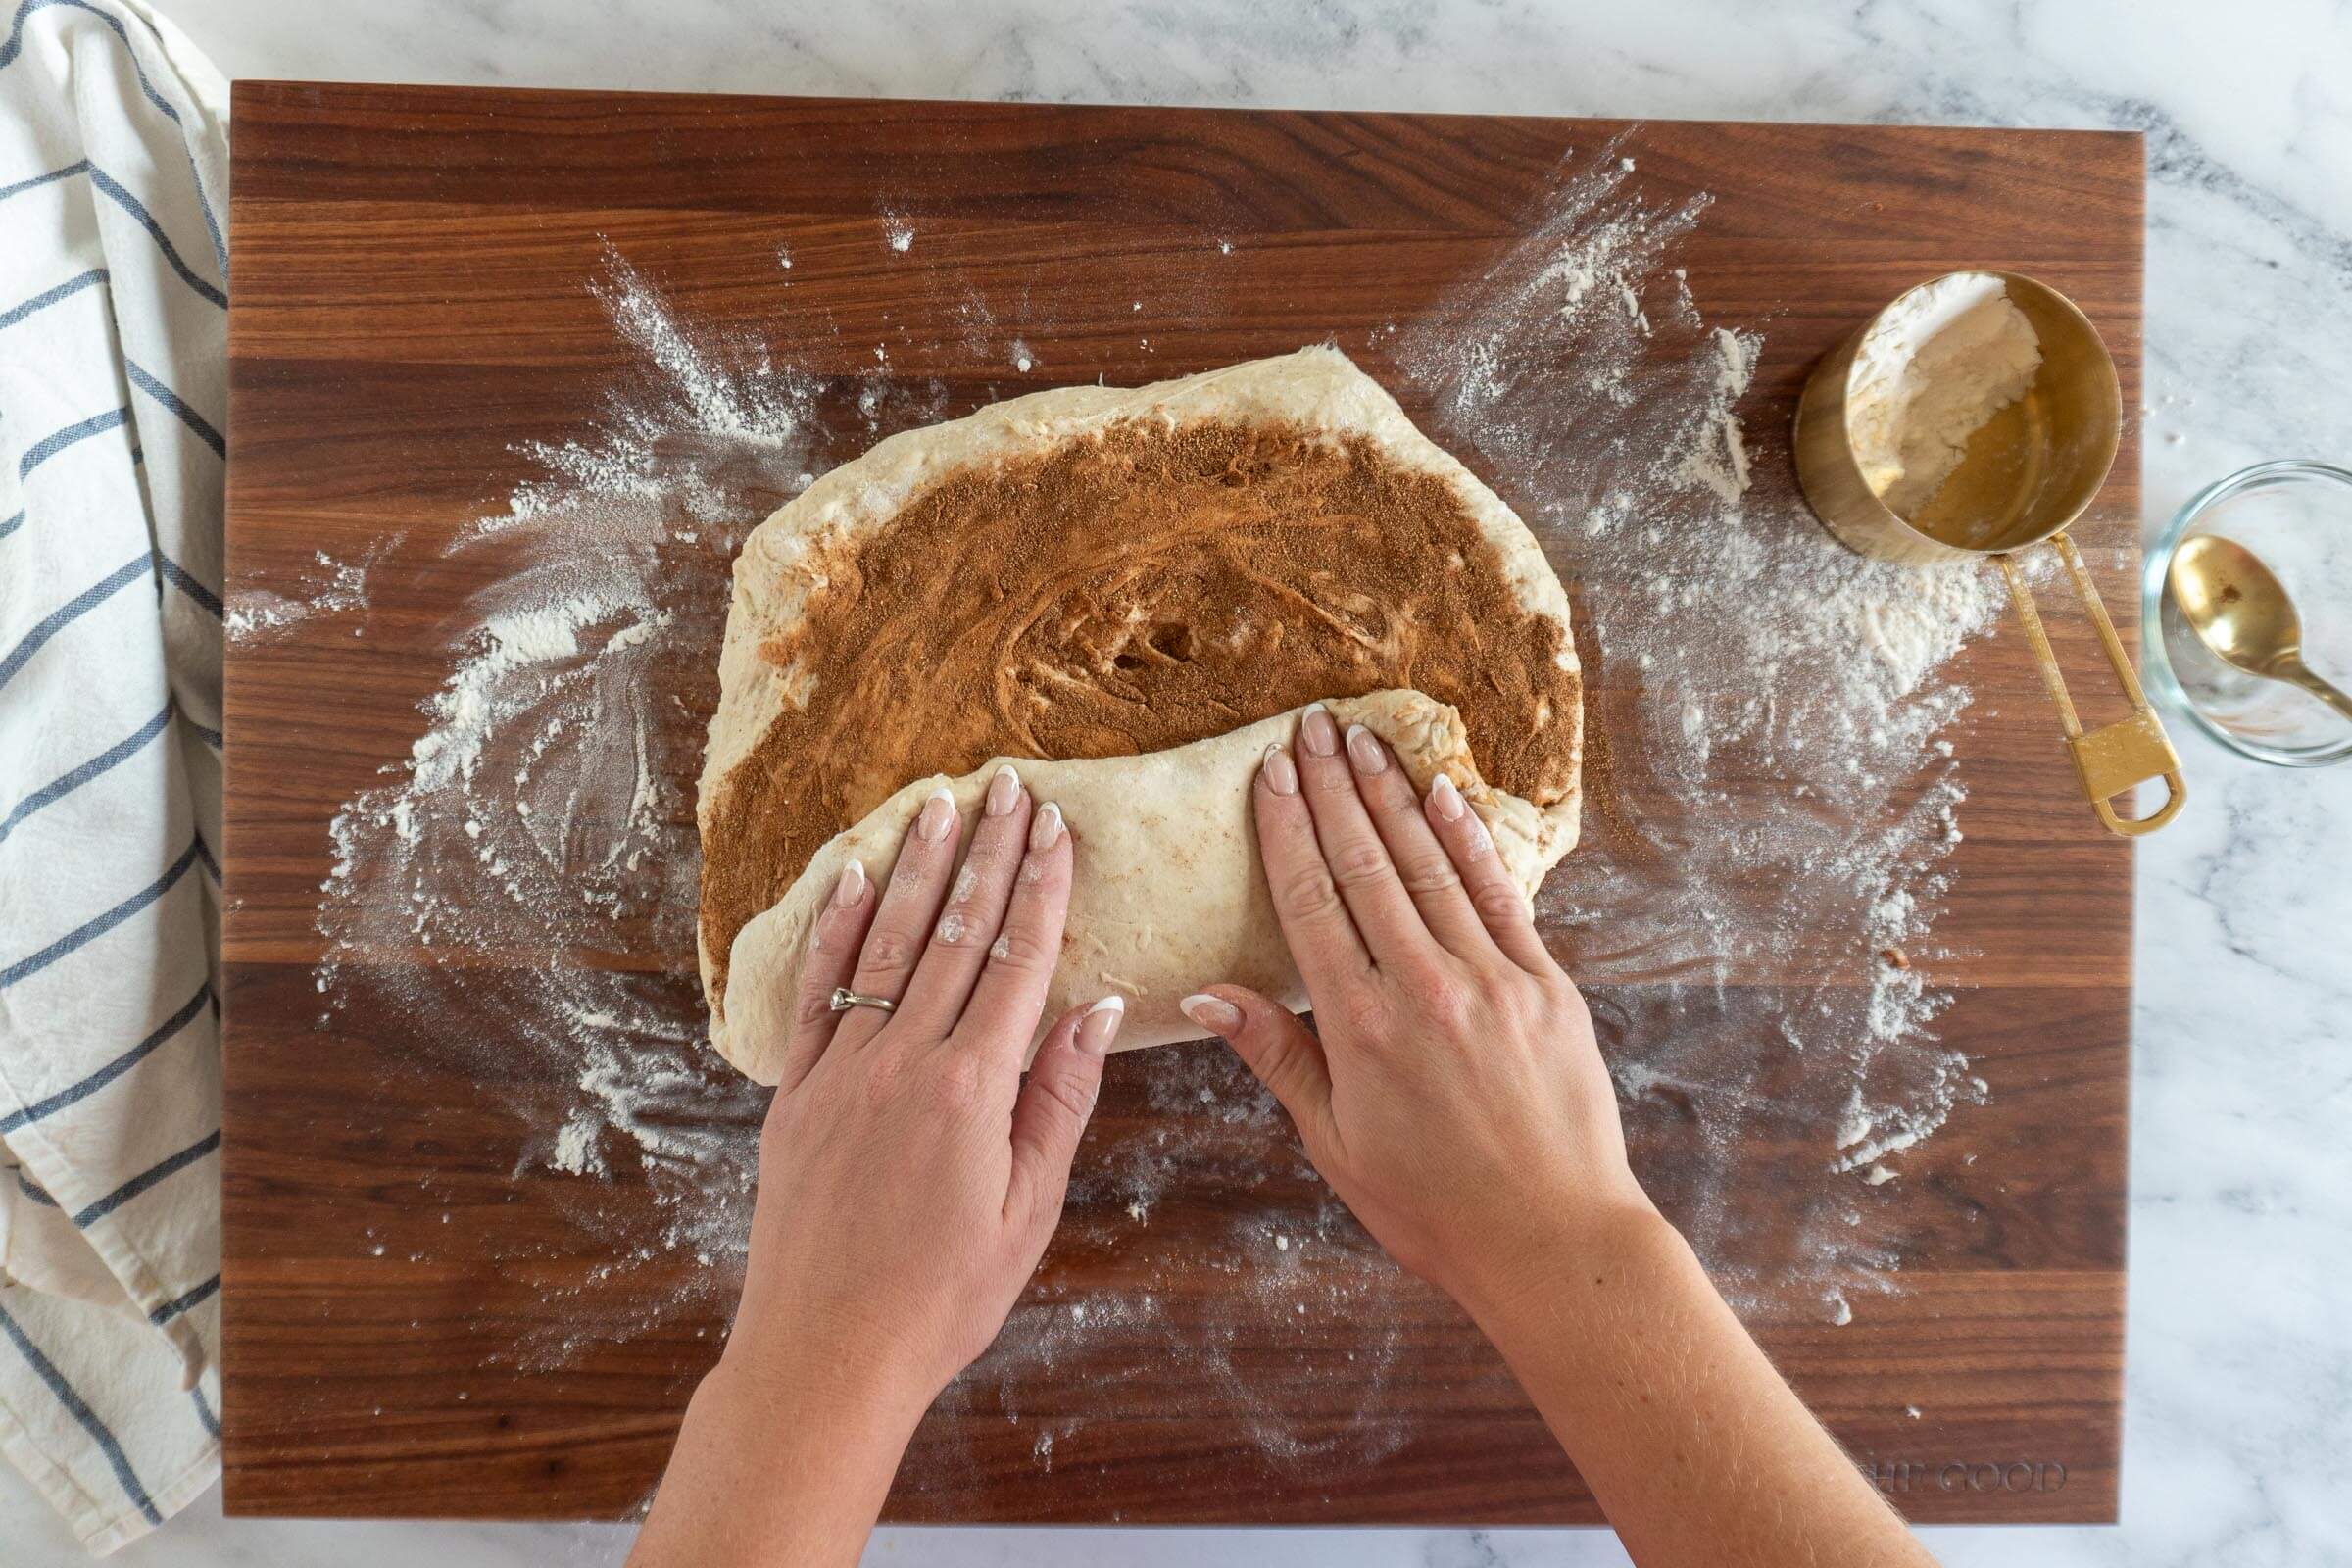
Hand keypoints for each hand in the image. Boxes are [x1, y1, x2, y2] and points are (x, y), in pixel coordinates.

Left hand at [727, 768, 1123, 1415]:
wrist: (824, 1353)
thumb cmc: (941, 1299)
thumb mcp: (1027, 1211)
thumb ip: (1059, 1101)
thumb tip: (1095, 1007)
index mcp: (972, 1089)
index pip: (1018, 960)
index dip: (1042, 887)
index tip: (1057, 826)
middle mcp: (903, 1061)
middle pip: (956, 933)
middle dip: (990, 853)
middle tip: (1011, 784)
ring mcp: (842, 1070)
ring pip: (888, 944)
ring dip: (921, 868)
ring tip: (943, 801)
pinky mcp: (797, 1092)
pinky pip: (820, 989)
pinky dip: (839, 929)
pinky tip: (857, 877)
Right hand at [1178, 703, 1648, 1315]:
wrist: (1554, 1241)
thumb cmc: (1433, 1207)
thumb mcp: (1335, 1143)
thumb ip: (1278, 1055)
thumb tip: (1208, 995)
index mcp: (1361, 1028)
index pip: (1311, 902)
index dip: (1287, 829)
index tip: (1270, 772)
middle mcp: (1425, 988)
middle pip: (1366, 865)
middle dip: (1334, 790)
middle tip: (1311, 727)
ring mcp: (1494, 980)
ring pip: (1431, 866)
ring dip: (1394, 796)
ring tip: (1364, 741)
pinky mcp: (1548, 987)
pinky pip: (1501, 896)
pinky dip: (1470, 841)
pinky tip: (1444, 794)